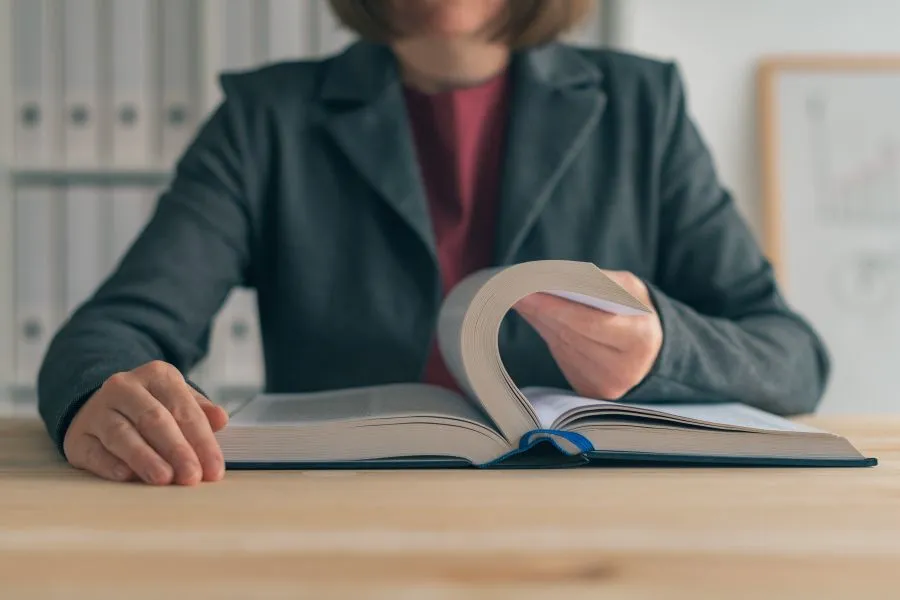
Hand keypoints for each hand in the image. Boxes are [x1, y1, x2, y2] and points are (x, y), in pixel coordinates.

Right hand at [63, 360, 228, 484]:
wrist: (100, 405)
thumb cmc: (150, 407)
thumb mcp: (178, 400)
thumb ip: (200, 411)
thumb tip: (221, 419)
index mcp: (157, 375)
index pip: (184, 409)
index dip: (202, 441)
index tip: (214, 470)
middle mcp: (124, 387)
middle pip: (154, 420)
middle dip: (177, 450)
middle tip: (192, 477)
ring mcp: (98, 410)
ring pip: (122, 434)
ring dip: (145, 458)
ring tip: (164, 479)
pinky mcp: (79, 435)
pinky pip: (94, 450)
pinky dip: (110, 464)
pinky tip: (126, 476)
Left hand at [514, 270, 662, 399]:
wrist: (651, 352)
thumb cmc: (637, 312)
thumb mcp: (630, 290)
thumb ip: (600, 283)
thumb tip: (557, 278)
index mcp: (641, 340)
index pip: (591, 323)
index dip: (557, 308)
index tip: (529, 291)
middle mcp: (624, 368)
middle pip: (571, 335)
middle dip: (541, 310)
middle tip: (512, 289)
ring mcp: (605, 385)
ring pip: (562, 346)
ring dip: (539, 320)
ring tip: (518, 297)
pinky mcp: (589, 389)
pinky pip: (561, 356)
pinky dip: (547, 333)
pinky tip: (535, 315)